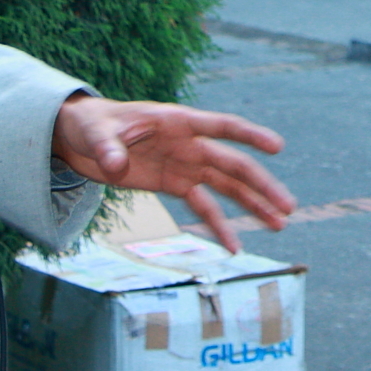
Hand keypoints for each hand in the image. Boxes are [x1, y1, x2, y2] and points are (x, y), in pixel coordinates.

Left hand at [53, 96, 294, 251]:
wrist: (83, 138)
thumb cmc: (93, 125)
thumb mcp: (96, 133)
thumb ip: (109, 148)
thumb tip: (116, 165)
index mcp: (178, 122)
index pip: (221, 126)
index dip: (250, 136)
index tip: (278, 147)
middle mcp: (189, 144)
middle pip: (233, 165)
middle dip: (262, 185)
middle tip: (288, 206)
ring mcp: (185, 166)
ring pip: (226, 188)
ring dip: (253, 205)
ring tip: (279, 224)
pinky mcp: (174, 185)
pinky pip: (203, 207)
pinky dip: (219, 226)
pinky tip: (235, 247)